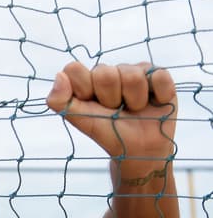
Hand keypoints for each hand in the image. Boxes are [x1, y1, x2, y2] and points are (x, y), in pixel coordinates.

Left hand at [46, 62, 176, 160]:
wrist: (137, 149)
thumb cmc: (106, 131)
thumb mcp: (78, 120)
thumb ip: (59, 100)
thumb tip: (60, 75)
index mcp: (85, 77)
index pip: (74, 69)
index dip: (83, 90)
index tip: (90, 105)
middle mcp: (108, 70)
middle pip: (105, 74)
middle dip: (110, 99)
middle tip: (115, 110)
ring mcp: (133, 70)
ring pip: (133, 77)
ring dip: (134, 101)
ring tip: (132, 109)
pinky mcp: (157, 76)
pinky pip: (159, 77)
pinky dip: (158, 95)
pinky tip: (153, 103)